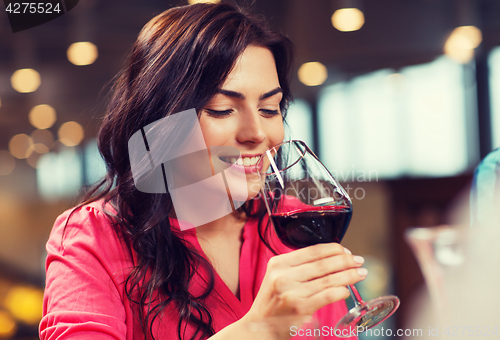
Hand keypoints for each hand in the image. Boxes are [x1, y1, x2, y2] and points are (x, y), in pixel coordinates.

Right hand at [241, 243, 366, 339]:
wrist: (259, 326)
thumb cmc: (273, 301)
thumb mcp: (278, 276)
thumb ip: (299, 266)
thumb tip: (332, 258)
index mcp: (279, 263)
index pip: (312, 251)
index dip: (333, 249)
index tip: (346, 251)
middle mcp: (284, 276)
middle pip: (322, 264)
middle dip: (345, 261)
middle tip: (359, 260)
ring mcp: (292, 292)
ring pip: (328, 280)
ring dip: (348, 275)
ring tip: (360, 273)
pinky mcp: (300, 308)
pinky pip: (327, 296)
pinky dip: (340, 291)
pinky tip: (347, 290)